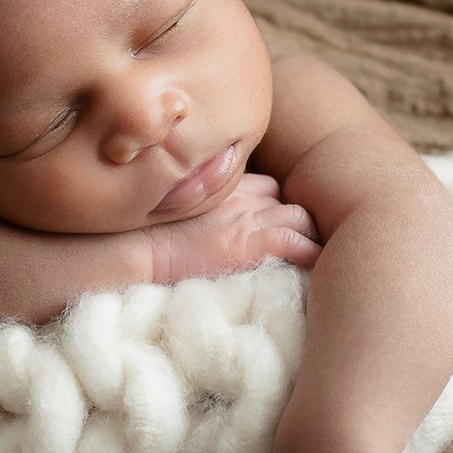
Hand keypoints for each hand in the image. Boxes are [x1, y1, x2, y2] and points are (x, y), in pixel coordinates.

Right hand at [144, 173, 321, 283]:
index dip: (275, 208)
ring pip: (301, 217)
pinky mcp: (251, 242)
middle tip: (304, 244)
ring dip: (310, 237)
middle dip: (298, 222)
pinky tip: (317, 267)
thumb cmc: (145, 235)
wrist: (135, 247)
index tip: (276, 227)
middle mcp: (243, 196)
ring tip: (317, 258)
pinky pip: (298, 242)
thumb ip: (202, 209)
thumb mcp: (178, 210)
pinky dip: (312, 254)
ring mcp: (249, 217)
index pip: (268, 188)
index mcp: (225, 186)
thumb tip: (208, 228)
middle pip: (288, 201)